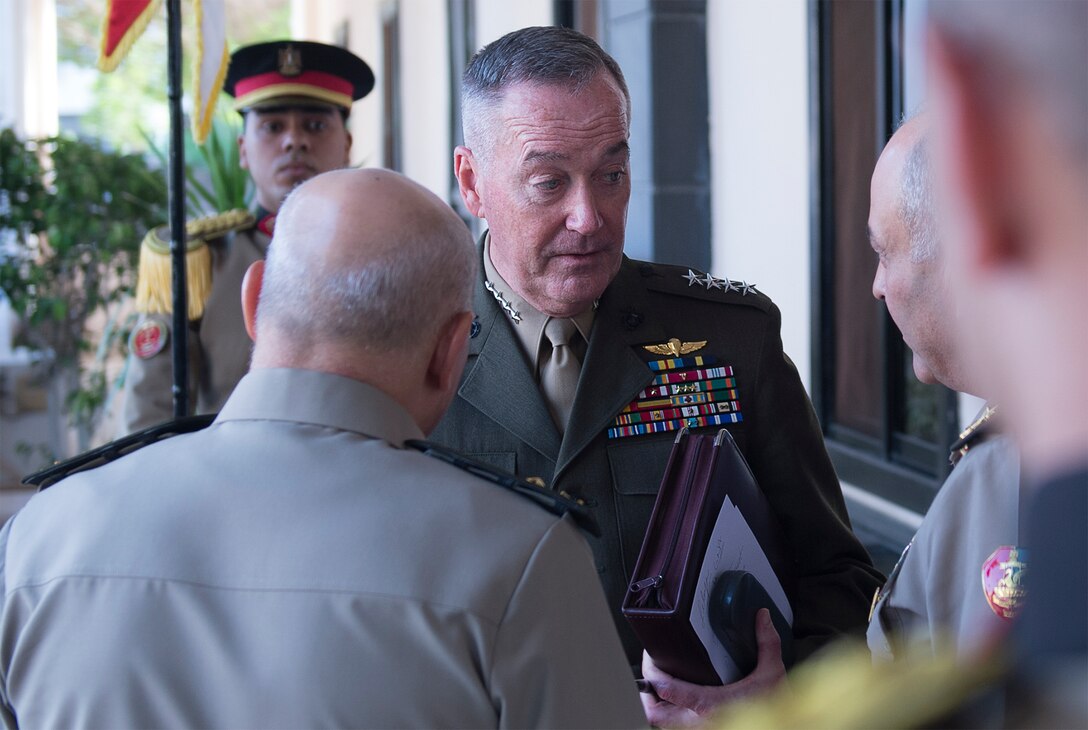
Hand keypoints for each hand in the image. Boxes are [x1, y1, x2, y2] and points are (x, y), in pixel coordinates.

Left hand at [640, 608, 786, 727]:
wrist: (789, 729)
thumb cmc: (778, 710)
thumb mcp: (773, 674)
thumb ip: (766, 644)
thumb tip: (762, 617)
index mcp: (712, 705)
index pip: (670, 691)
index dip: (653, 676)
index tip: (650, 660)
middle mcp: (702, 724)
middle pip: (657, 716)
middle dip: (647, 697)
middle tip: (647, 679)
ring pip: (663, 726)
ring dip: (658, 709)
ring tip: (657, 692)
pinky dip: (672, 718)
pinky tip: (675, 706)